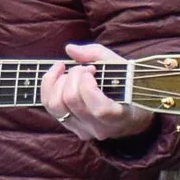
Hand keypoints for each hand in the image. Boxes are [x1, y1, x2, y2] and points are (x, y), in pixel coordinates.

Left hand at [41, 42, 155, 142]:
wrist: (131, 111)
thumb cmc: (128, 86)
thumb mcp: (121, 67)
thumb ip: (97, 55)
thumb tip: (70, 49)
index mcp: (119, 117)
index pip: (100, 109)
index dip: (89, 86)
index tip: (91, 70)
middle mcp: (99, 128)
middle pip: (72, 101)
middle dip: (73, 76)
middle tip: (83, 68)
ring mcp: (82, 130)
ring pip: (55, 106)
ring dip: (57, 81)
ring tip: (69, 71)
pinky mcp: (70, 126)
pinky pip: (49, 106)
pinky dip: (48, 86)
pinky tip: (58, 74)